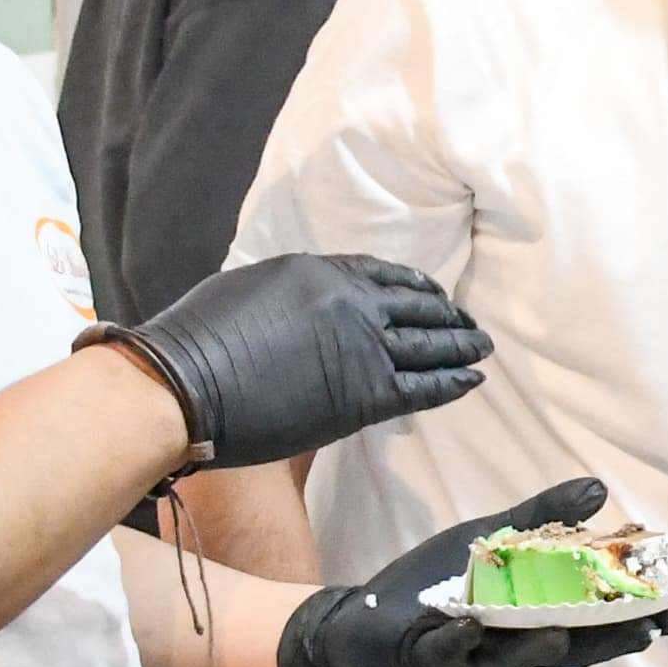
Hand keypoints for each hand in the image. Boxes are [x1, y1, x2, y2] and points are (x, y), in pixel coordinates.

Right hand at [101, 252, 490, 471]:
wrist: (185, 386)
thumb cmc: (197, 342)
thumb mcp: (248, 292)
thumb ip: (289, 297)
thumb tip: (304, 309)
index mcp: (319, 272)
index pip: (383, 275)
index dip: (414, 286)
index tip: (432, 294)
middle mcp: (351, 303)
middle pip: (416, 308)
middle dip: (447, 316)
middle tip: (469, 324)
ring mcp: (363, 347)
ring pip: (429, 345)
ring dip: (461, 346)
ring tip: (482, 348)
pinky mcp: (366, 394)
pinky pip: (424, 386)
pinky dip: (452, 383)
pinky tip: (472, 380)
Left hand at [273, 480, 667, 666]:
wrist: (362, 621)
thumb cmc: (436, 584)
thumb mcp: (494, 540)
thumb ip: (544, 518)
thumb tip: (601, 489)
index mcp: (534, 615)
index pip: (595, 621)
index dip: (636, 618)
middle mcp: (512, 641)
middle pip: (572, 648)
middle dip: (612, 641)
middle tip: (654, 629)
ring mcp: (471, 652)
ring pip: (513, 658)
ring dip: (538, 650)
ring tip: (563, 639)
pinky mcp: (426, 654)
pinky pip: (446, 651)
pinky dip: (458, 641)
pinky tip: (469, 627)